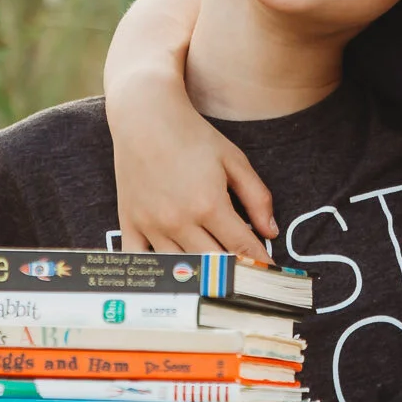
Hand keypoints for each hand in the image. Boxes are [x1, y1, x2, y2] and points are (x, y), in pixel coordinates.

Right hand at [102, 0, 278, 260]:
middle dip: (236, 276)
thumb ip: (257, 197)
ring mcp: (152, 225)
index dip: (260, 264)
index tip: (271, 276)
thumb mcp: (234, 160)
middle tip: (250, 285)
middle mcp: (179, 220)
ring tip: (218, 285)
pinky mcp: (130, 223)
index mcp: (209, 204)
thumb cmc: (193, 135)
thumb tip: (271, 232)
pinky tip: (172, 283)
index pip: (242, 248)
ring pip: (181, 270)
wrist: (144, 116)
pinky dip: (157, 276)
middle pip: (214, 264)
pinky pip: (142, 262)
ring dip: (201, 279)